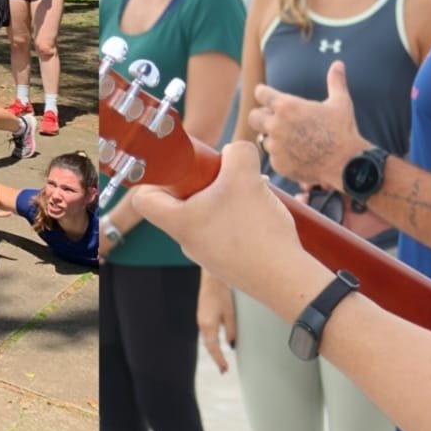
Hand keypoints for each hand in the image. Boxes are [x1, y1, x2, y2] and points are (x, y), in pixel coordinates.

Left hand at [130, 141, 306, 300]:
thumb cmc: (258, 232)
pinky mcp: (230, 261)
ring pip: (206, 214)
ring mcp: (209, 254)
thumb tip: (233, 152)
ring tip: (250, 192)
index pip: (143, 198)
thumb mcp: (246, 175)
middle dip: (201, 182)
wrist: (287, 279)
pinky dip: (239, 216)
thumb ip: (237, 152)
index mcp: (179, 223)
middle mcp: (188, 241)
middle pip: (179, 202)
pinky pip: (225, 230)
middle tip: (222, 174)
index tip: (178, 167)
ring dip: (225, 198)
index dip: (155, 177)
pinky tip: (261, 212)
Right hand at [198, 277, 238, 373]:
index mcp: (208, 325)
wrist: (211, 280)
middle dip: (216, 359)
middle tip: (224, 370)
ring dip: (214, 352)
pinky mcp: (202, 317)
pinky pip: (206, 334)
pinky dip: (211, 342)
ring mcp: (200, 321)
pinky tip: (217, 345)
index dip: (219, 360)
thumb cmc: (222, 295)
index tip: (224, 370)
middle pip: (209, 347)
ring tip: (222, 361)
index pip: (214, 348)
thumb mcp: (230, 313)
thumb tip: (231, 345)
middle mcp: (202, 325)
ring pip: (207, 341)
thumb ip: (230, 330)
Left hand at [248, 61, 367, 188]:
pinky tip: (299, 155)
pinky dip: (283, 156)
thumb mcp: (340, 102)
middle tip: (274, 119)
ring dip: (275, 138)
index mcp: (286, 106)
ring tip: (295, 140)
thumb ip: (335, 81)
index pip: (260, 93)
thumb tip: (338, 64)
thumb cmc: (344, 130)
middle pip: (253, 117)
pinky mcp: (279, 164)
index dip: (264, 93)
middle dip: (262, 116)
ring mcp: (276, 147)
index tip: (268, 96)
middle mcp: (276, 125)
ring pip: (265, 139)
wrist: (347, 163)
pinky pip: (274, 157)